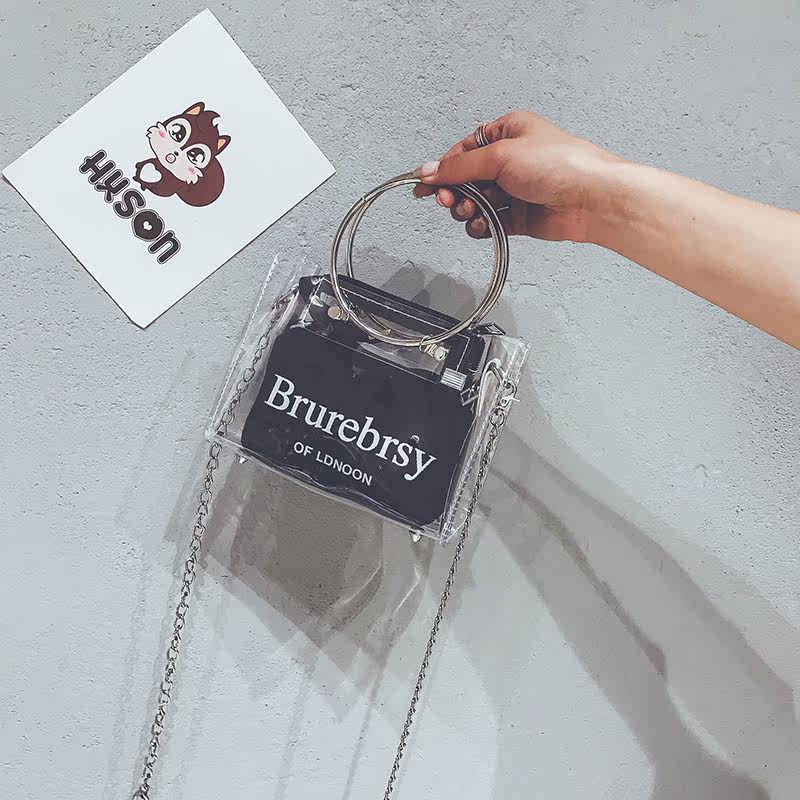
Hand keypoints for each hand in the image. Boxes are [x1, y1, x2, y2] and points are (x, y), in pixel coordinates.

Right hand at [413, 110, 619, 242]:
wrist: (592, 199)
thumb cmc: (563, 165)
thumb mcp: (501, 156)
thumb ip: (460, 167)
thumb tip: (430, 169)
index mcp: (507, 133)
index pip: (463, 151)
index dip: (442, 168)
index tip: (425, 184)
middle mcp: (510, 160)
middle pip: (465, 179)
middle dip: (453, 192)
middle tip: (448, 200)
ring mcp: (515, 189)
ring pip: (476, 203)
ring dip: (467, 210)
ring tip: (471, 212)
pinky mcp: (519, 216)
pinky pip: (489, 222)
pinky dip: (482, 226)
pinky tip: (483, 225)